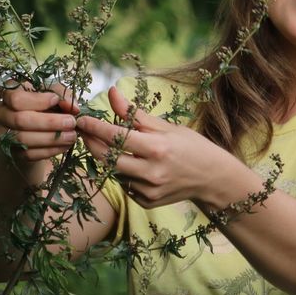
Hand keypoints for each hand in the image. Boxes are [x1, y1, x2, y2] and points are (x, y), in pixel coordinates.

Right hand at [0, 82, 79, 161]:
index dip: (38, 101)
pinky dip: (49, 150)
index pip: (16, 99)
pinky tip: (64, 145)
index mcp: (6, 94)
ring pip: (24, 139)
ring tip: (71, 135)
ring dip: (51, 138)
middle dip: (49, 122)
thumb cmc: (42, 103)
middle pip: (20, 120)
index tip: (56, 100)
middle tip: (71, 122)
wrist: (32, 126)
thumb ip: (62, 94)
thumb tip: (73, 107)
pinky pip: (29, 154)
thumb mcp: (51, 91)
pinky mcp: (10, 152)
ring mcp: (2, 135)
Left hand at [76, 86, 234, 207]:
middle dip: (91, 143)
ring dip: (107, 157)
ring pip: (114, 172)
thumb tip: (112, 92)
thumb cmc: (191, 146)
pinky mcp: (147, 202)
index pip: (116, 137)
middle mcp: (151, 172)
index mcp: (157, 148)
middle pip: (107, 158)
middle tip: (85, 131)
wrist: (213, 178)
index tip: (82, 119)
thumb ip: (135, 114)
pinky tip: (132, 164)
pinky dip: (123, 172)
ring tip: (110, 144)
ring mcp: (148, 190)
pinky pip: (125, 185)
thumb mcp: (166, 127)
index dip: (95, 127)